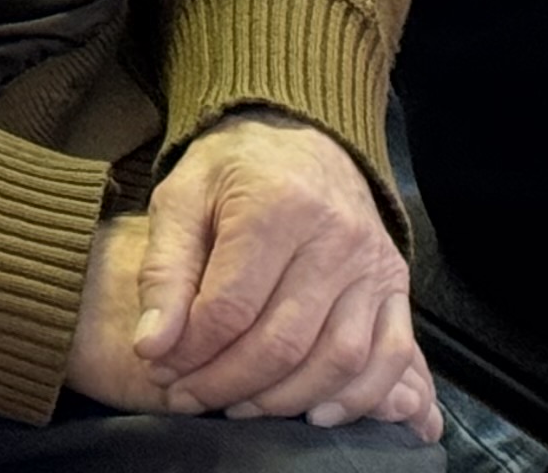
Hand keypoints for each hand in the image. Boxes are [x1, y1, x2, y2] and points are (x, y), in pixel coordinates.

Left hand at [75, 117, 437, 436]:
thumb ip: (163, 272)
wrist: (301, 135)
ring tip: (237, 406)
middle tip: (187, 397)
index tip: (160, 368)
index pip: (230, 308)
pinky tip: (314, 412)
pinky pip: (391, 357)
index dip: (191, 352)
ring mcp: (372, 263)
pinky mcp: (395, 284)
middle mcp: (335, 235)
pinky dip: (358, 397)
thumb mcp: (180, 198)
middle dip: (226, 384)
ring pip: (336, 359)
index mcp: (276, 205)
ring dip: (283, 400)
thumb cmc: (232, 171)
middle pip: (282, 342)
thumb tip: (152, 348)